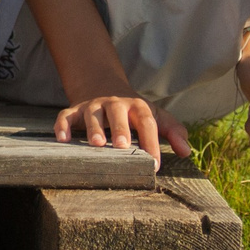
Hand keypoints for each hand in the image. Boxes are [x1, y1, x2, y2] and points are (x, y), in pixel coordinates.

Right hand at [54, 93, 188, 168]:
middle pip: (118, 113)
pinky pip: (66, 116)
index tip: (154, 163)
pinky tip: (63, 139)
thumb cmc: (133, 110)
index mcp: (137, 107)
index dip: (151, 141)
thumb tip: (186, 152)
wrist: (103, 85)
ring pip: (92, 114)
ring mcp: (93, 106)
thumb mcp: (155, 116)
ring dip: (94, 127)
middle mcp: (114, 104)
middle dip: (120, 129)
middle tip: (123, 146)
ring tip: (97, 144)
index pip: (147, 122)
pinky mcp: (75, 110)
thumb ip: (173, 131)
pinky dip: (63, 126)